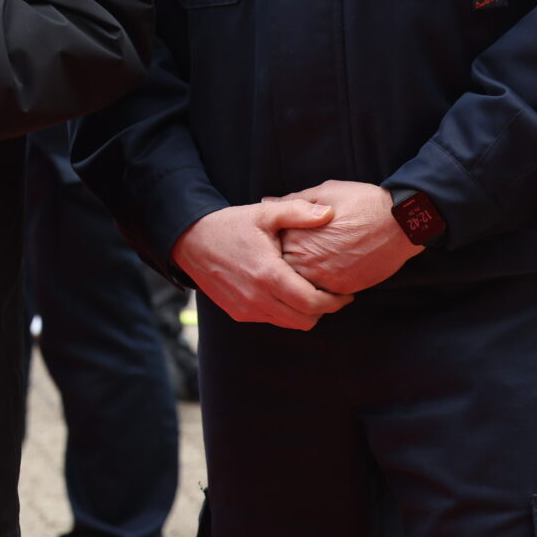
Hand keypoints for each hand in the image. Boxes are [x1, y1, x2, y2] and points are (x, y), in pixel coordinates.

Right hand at [172, 201, 353, 330]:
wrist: (190, 241)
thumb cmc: (230, 225)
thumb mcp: (264, 214)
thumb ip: (298, 212)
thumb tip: (330, 213)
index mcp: (268, 274)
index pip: (313, 303)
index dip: (335, 302)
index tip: (346, 294)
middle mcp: (257, 297)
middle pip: (306, 320)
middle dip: (324, 309)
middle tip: (331, 294)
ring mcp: (246, 308)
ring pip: (290, 324)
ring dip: (305, 313)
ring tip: (310, 293)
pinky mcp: (238, 313)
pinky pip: (272, 320)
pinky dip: (285, 313)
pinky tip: (285, 293)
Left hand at [275, 180, 423, 294]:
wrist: (400, 222)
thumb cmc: (360, 202)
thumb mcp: (322, 192)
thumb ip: (292, 202)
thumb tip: (266, 203)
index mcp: (295, 234)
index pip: (270, 245)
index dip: (273, 241)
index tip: (280, 237)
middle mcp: (305, 260)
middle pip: (281, 269)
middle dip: (284, 262)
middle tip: (296, 254)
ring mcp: (323, 277)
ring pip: (299, 285)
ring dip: (300, 278)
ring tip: (313, 264)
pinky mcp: (342, 289)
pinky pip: (321, 294)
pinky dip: (319, 287)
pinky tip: (326, 274)